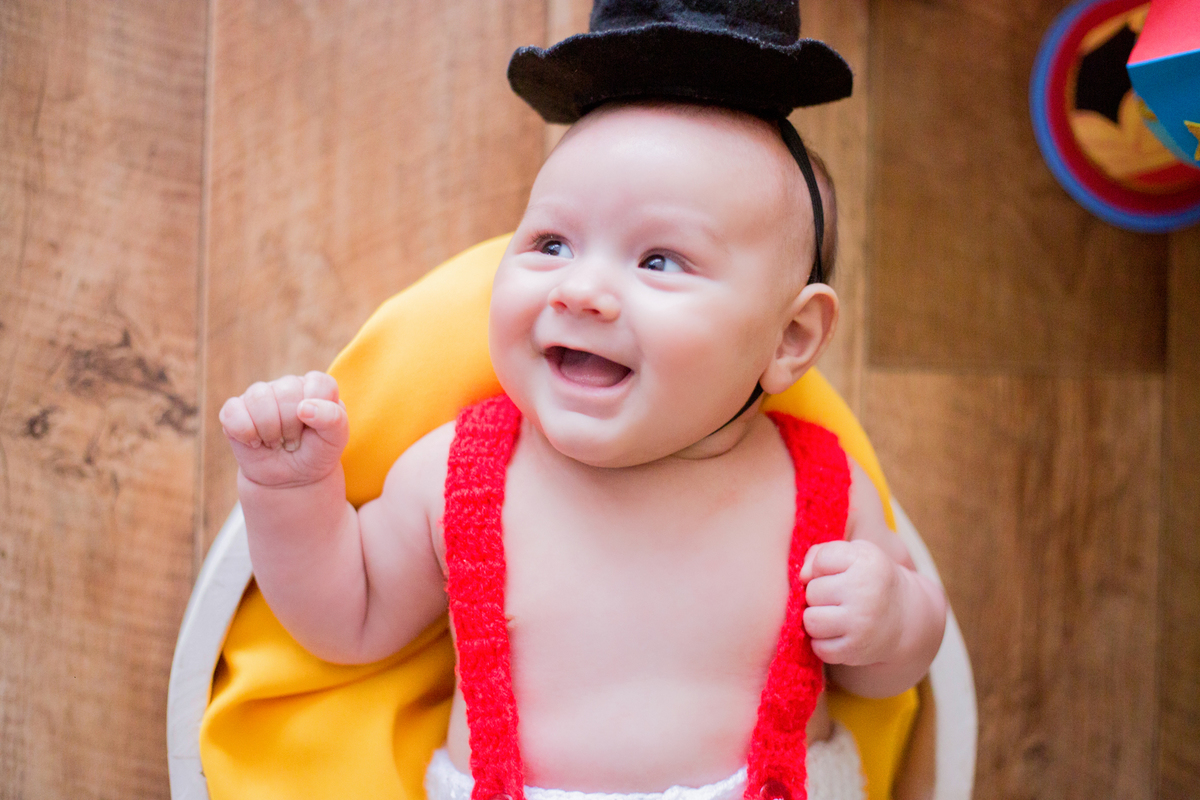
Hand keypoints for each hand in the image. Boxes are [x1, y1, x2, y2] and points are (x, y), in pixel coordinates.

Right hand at [219, 371, 348, 488]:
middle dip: (292, 426)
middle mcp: (287, 385)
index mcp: (315, 387)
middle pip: (287, 391)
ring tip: (275, 443)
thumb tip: (304, 408)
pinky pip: (232, 412)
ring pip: (259, 397)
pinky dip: (245, 433)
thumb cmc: (316, 453)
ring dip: (269, 430)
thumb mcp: (336, 439)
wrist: (291, 480)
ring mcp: (259, 396)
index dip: (319, 411)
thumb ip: (333, 418)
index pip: (318, 383)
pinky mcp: (234, 410)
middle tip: (293, 442)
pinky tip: (255, 443)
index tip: (316, 430)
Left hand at [800, 539, 905, 666]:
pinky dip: (823, 643)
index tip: (839, 573)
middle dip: (818, 594)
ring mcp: (861, 625)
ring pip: (811, 621)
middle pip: (812, 592)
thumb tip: (802, 576)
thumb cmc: (869, 580)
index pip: (821, 560)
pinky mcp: (855, 651)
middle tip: (837, 597)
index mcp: (867, 563)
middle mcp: (866, 594)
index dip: (822, 567)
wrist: (905, 617)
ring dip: (816, 619)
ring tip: (833, 615)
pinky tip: (838, 634)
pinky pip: (818, 648)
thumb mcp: (855, 554)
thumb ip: (822, 553)